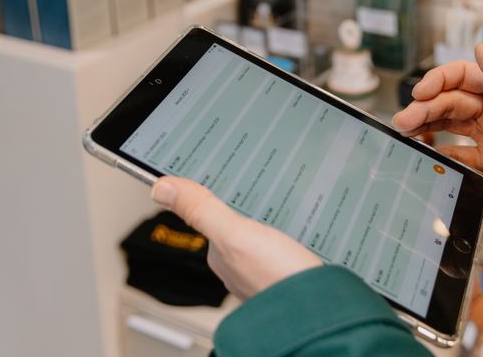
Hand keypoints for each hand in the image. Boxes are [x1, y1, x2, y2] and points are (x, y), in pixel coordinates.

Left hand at [151, 177, 321, 299]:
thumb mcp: (236, 237)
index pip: (211, 215)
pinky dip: (291, 231)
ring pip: (264, 233)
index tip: (222, 169)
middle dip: (247, 202)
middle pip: (240, 223)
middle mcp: (242, 265)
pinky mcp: (293, 271)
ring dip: (272, 216)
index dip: (214, 193)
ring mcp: (268, 269)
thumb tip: (161, 187)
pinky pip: (287, 242)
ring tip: (280, 196)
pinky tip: (299, 224)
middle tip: (259, 177)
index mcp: (222, 255)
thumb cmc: (278, 282)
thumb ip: (202, 211)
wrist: (321, 313)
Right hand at [392, 42, 482, 208]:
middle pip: (450, 101)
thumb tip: (480, 47)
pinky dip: (442, 153)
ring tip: (405, 132)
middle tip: (403, 120)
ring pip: (449, 124)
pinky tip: (427, 154)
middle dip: (424, 107)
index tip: (420, 93)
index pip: (462, 76)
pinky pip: (461, 155)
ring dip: (426, 125)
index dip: (438, 81)